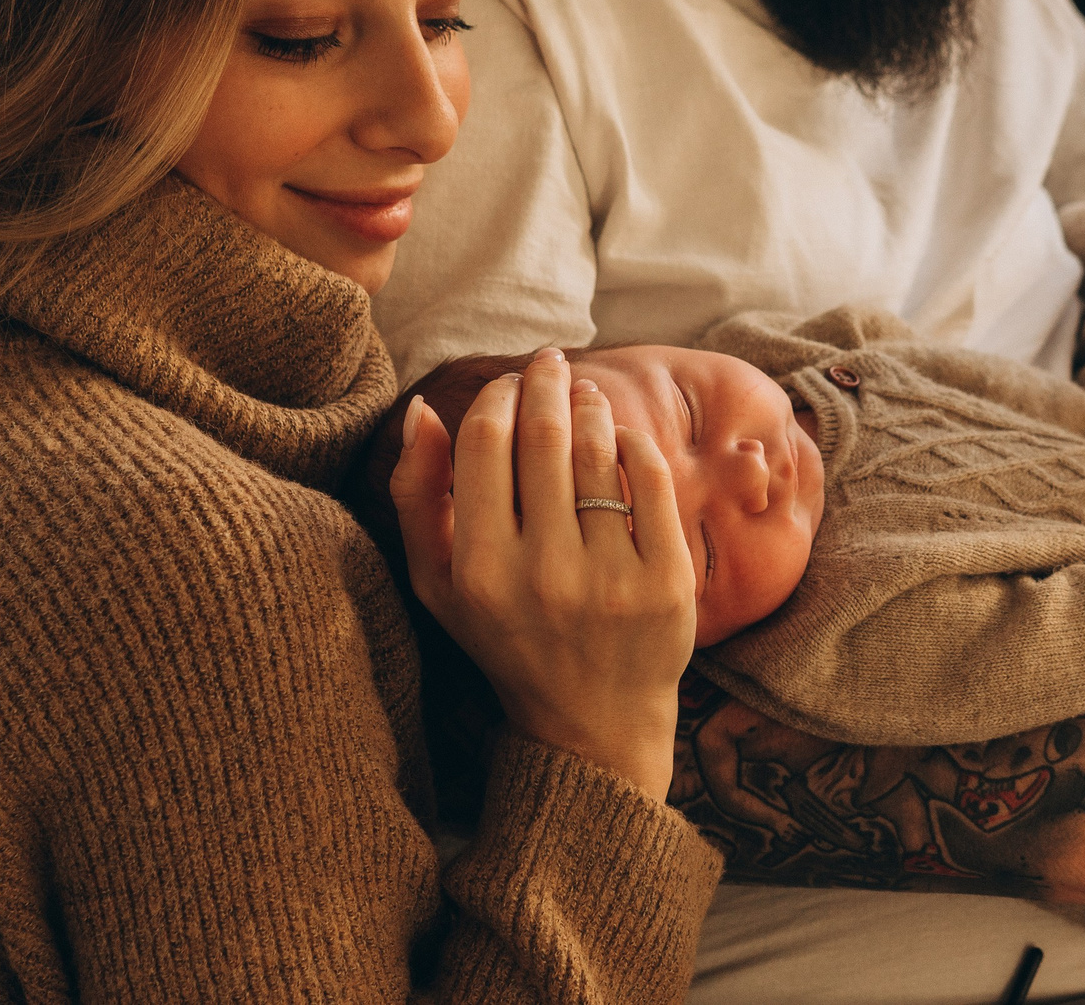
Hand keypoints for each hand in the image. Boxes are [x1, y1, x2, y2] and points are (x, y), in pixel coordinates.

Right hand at [388, 348, 697, 798]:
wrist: (592, 721)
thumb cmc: (507, 637)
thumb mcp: (440, 583)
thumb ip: (417, 497)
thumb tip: (422, 408)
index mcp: (480, 570)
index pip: (485, 443)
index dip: (498, 396)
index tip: (508, 384)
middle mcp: (544, 572)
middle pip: (544, 435)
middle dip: (545, 382)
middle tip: (550, 363)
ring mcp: (611, 578)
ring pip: (600, 451)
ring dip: (590, 404)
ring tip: (584, 392)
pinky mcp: (667, 583)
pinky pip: (652, 481)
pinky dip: (635, 443)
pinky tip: (621, 436)